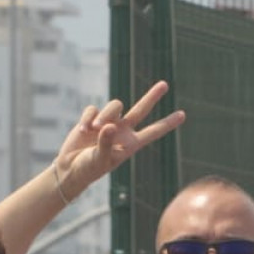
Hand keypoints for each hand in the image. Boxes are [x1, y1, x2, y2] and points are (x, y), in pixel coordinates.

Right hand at [52, 81, 186, 194]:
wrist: (70, 168)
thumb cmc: (88, 168)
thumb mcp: (99, 160)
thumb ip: (105, 143)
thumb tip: (109, 126)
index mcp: (130, 144)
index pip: (153, 131)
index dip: (167, 123)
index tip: (183, 115)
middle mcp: (122, 131)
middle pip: (141, 109)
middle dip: (152, 97)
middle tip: (165, 85)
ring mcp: (108, 122)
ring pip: (114, 106)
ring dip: (105, 115)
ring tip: (93, 129)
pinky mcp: (92, 118)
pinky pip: (93, 109)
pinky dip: (88, 118)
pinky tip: (82, 131)